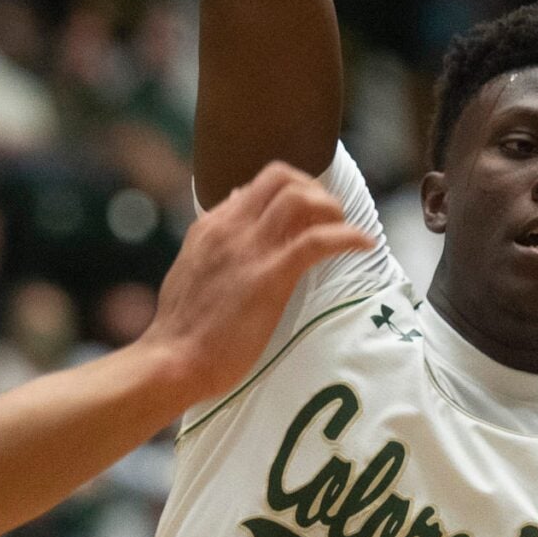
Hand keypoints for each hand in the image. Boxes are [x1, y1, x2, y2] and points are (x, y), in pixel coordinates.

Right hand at [142, 160, 374, 403]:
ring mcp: (250, 250)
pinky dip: (348, 237)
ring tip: (345, 229)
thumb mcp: (192, 268)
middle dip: (314, 189)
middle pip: (280, 177)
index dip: (291, 191)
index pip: (257, 185)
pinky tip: (364, 245)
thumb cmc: (182, 327)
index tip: (308, 213)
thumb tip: (238, 202)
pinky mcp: (270, 277)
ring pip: (299, 198)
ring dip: (331, 208)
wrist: (173, 359)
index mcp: (212, 226)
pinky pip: (317, 241)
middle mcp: (231, 228)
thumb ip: (214, 238)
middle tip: (330, 216)